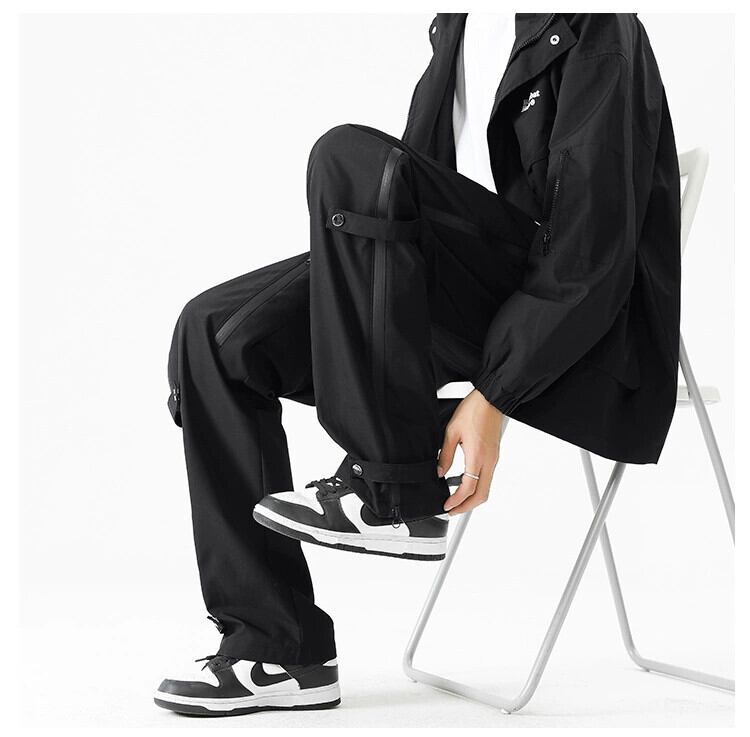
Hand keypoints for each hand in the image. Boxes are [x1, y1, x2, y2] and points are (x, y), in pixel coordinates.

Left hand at [437, 389, 503, 514]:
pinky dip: (476, 486)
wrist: (491, 399)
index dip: (457, 501)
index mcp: (477, 456)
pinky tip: (463, 482)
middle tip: (453, 510)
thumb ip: (445, 455)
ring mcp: (493, 459)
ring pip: (486, 487)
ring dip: (472, 497)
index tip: (447, 506)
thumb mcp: (451, 431)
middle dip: (467, 507)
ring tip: (456, 499)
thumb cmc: (474, 410)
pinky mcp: (494, 455)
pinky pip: (487, 477)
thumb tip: (439, 472)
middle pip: (482, 495)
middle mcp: (489, 461)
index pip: (468, 488)